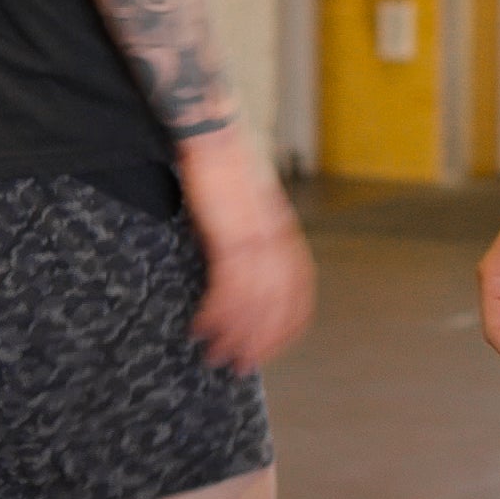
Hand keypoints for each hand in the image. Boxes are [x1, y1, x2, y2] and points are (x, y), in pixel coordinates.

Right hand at [176, 134, 312, 372]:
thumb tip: (238, 272)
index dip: (287, 325)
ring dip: (235, 334)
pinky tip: (201, 326)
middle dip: (259, 340)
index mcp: (284, 231)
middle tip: (240, 365)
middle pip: (277, 303)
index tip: (272, 348)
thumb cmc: (222, 167)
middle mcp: (277, 238)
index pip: (299, 290)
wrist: (211, 132)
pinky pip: (228, 287)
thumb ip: (249, 238)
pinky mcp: (231, 235)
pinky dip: (216, 312)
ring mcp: (256, 237)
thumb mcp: (246, 207)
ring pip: (253, 302)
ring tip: (216, 355)